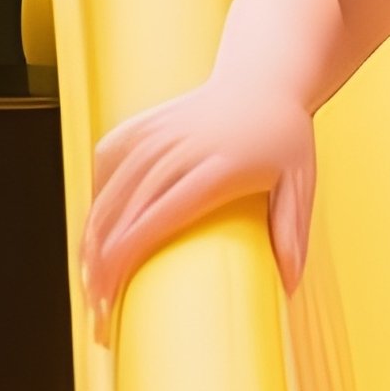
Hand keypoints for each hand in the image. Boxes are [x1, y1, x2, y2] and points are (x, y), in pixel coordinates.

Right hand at [79, 75, 315, 345]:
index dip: (127, 254)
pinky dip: (95, 200)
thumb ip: (293, 233)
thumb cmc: (284, 138)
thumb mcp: (301, 182)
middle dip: (102, 263)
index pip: (159, 215)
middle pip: (125, 210)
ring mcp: (157, 133)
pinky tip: (92, 233)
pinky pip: (106, 163)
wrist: (263, 79)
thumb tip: (288, 289)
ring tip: (88, 283)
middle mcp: (179, 147)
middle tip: (97, 311)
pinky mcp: (142, 125)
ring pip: (109, 190)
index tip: (111, 293)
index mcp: (218, 165)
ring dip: (91, 239)